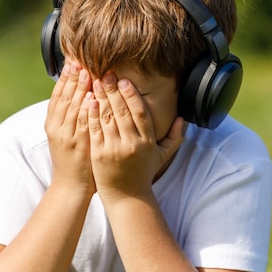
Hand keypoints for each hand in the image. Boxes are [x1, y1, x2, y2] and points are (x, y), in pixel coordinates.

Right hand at [44, 61, 94, 192]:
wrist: (71, 187)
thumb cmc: (73, 162)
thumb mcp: (66, 137)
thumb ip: (70, 118)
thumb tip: (80, 97)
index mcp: (52, 125)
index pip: (57, 96)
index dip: (64, 79)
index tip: (71, 64)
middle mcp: (57, 128)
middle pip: (64, 98)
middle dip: (72, 79)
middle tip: (79, 61)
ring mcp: (67, 137)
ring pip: (72, 108)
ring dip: (80, 90)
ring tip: (87, 73)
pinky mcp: (78, 145)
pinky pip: (83, 124)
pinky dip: (86, 110)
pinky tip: (93, 97)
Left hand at [86, 72, 183, 200]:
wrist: (127, 198)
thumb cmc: (143, 174)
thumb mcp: (162, 156)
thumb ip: (174, 137)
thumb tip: (183, 119)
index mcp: (147, 142)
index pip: (140, 113)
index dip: (132, 95)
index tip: (124, 80)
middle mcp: (132, 144)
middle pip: (122, 111)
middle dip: (113, 90)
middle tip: (106, 73)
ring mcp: (114, 149)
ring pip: (107, 118)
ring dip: (101, 97)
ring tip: (95, 81)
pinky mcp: (99, 155)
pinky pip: (95, 130)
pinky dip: (92, 114)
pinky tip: (89, 100)